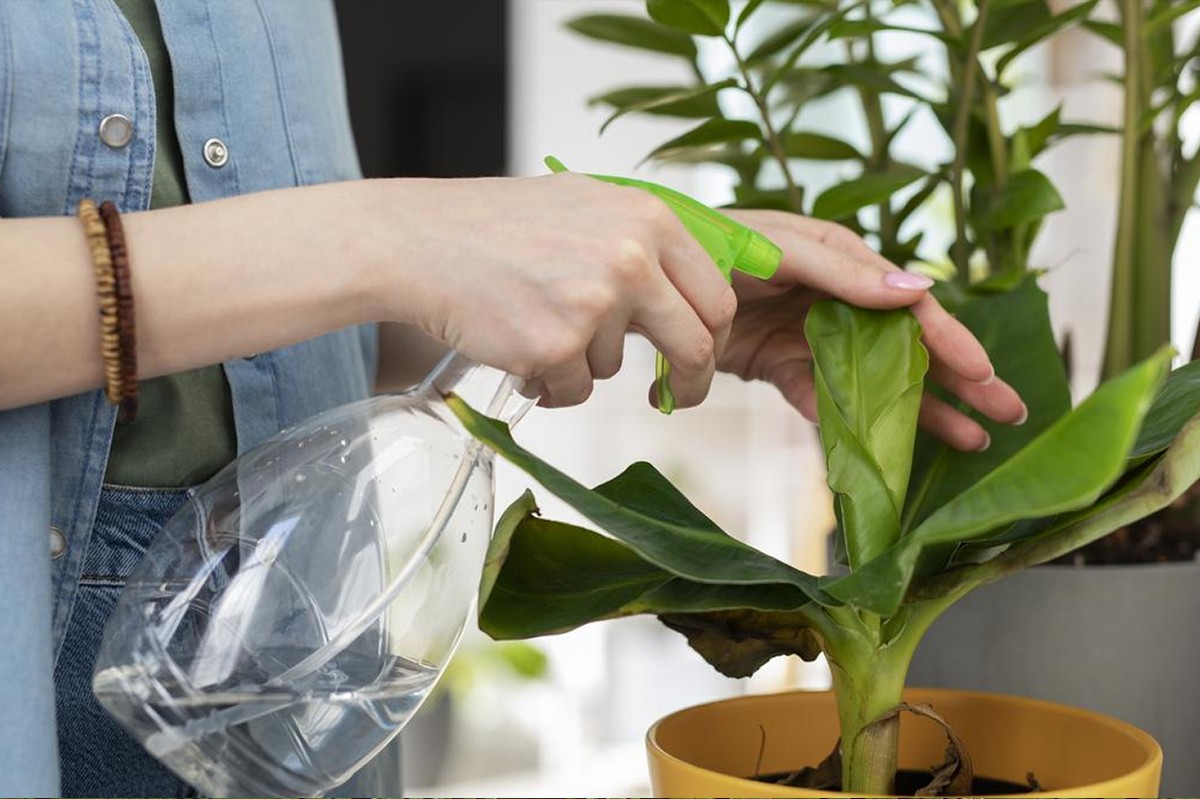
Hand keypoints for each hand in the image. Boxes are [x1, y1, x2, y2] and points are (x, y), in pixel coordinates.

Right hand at [374, 173, 734, 407]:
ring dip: (580, 363)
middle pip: (694, 344)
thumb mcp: (587, 206)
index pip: (716, 296)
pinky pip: (572, 389)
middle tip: (671, 397)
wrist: (419, 241)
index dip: (712, 338)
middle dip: (689, 382)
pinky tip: (514, 344)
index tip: (698, 359)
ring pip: (615, 368)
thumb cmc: (496, 225)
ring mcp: (594, 303)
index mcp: (648, 218)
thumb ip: (645, 242)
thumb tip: (696, 290)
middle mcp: (632, 257)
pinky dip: (547, 382)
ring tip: (533, 323)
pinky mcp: (555, 346)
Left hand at [719, 210, 1025, 451]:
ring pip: (878, 381)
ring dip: (922, 410)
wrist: (654, 279)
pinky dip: (856, 425)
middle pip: (909, 347)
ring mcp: (814, 339)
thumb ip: (843, 271)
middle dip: (959, 380)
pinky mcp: (785, 369)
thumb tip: (916, 288)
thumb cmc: (716, 246)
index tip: (985, 373)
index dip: (950, 340)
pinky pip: (829, 402)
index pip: (911, 306)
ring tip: (971, 441)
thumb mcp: (781, 251)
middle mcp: (839, 303)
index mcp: (846, 264)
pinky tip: (892, 450)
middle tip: (1008, 414)